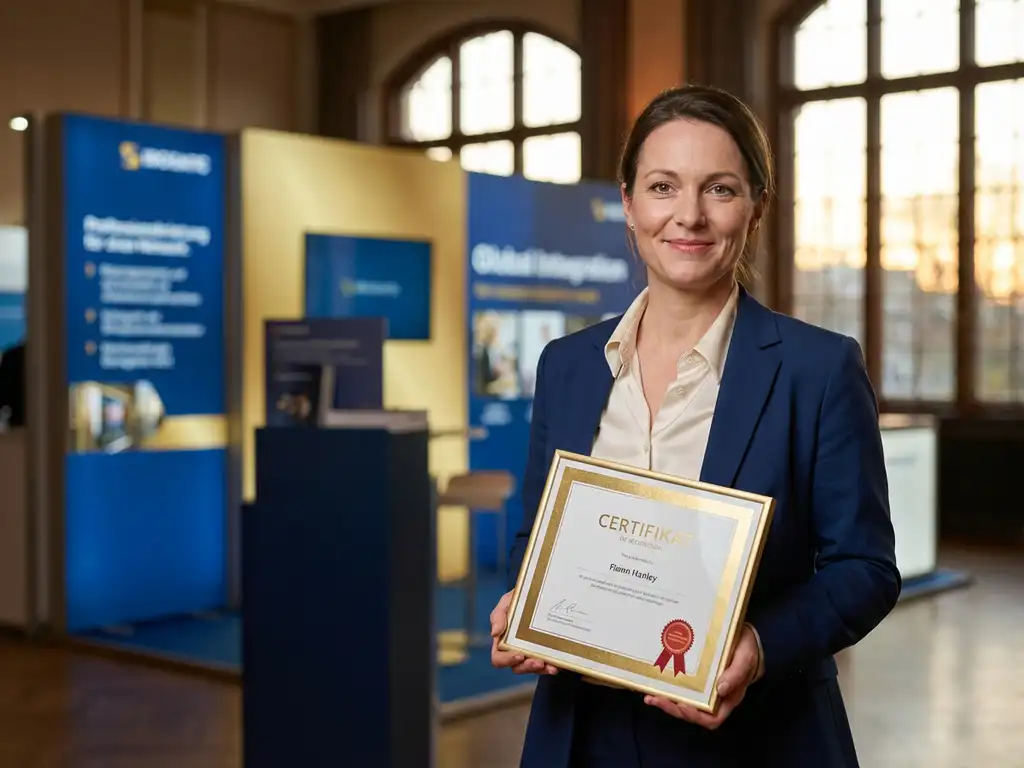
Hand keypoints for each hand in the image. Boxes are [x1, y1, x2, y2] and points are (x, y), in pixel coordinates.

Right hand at [489, 590, 557, 675]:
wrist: (542, 592)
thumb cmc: (520, 598)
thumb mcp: (507, 601)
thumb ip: (498, 615)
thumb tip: (495, 634)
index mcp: (504, 641)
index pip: (499, 658)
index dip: (506, 660)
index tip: (519, 654)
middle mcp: (517, 650)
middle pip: (517, 667)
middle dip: (527, 667)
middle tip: (538, 661)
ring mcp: (533, 653)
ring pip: (533, 669)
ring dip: (540, 670)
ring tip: (550, 666)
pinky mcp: (548, 653)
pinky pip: (549, 666)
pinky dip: (552, 667)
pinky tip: (557, 666)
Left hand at [644, 624, 761, 729]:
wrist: (743, 635)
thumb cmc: (747, 648)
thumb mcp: (745, 658)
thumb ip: (736, 674)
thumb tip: (720, 690)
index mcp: (728, 698)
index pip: (712, 719)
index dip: (696, 716)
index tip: (683, 705)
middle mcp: (714, 697)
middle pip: (693, 713)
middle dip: (673, 709)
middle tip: (656, 699)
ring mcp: (703, 688)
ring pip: (684, 702)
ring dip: (666, 702)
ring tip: (650, 696)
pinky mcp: (695, 677)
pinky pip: (680, 688)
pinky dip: (667, 688)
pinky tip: (654, 683)